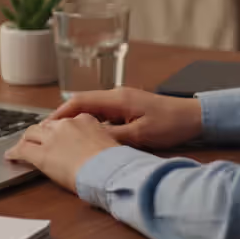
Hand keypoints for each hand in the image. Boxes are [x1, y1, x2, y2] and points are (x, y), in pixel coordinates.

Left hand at [4, 114, 118, 192]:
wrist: (108, 170)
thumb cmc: (114, 162)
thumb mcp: (111, 144)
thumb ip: (101, 141)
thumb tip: (101, 149)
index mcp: (85, 120)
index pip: (67, 121)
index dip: (61, 129)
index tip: (59, 135)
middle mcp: (66, 124)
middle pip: (47, 125)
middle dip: (40, 132)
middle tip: (37, 140)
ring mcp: (52, 138)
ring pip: (32, 134)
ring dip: (26, 140)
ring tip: (22, 146)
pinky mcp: (42, 154)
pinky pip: (23, 150)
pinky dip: (15, 152)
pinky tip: (11, 156)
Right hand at [50, 86, 202, 149]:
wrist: (194, 117)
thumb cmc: (171, 123)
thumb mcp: (141, 134)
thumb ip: (114, 137)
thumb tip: (90, 141)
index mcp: (117, 98)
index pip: (80, 101)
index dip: (60, 113)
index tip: (45, 125)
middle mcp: (117, 96)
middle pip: (82, 104)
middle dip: (63, 118)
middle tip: (47, 134)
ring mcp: (122, 102)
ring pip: (91, 110)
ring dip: (76, 122)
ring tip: (61, 137)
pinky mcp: (128, 109)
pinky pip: (103, 115)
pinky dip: (91, 124)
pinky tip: (87, 137)